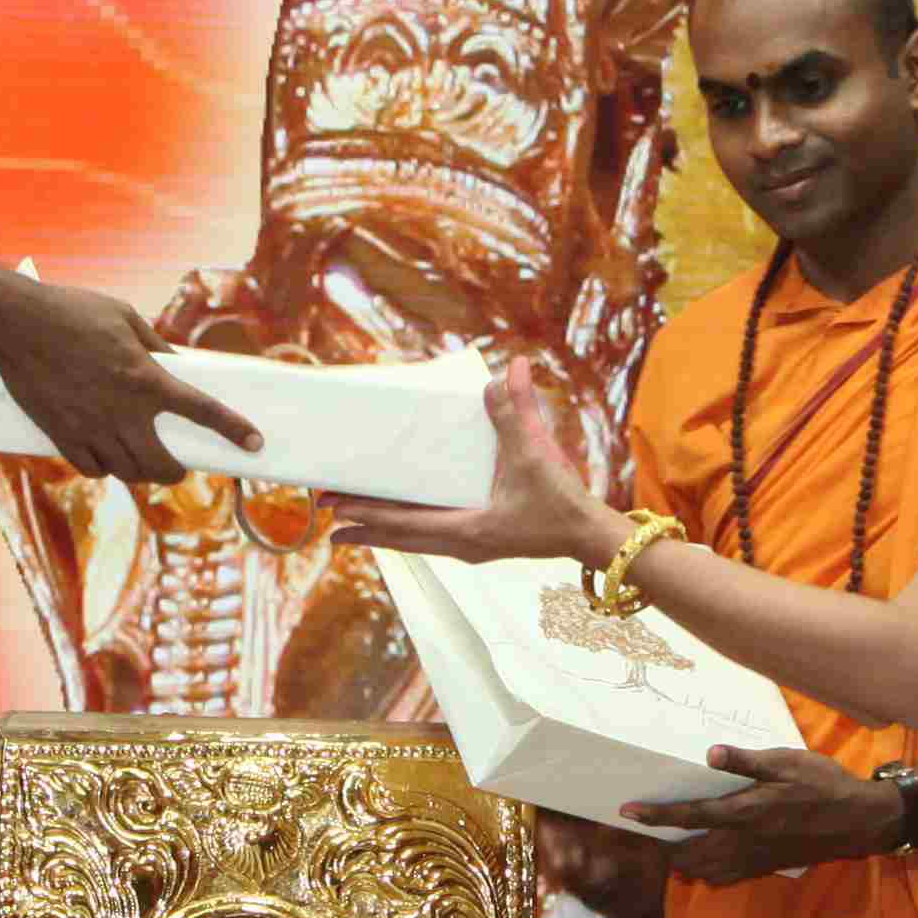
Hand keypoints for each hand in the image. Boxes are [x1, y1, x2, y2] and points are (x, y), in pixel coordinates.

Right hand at [0, 278, 256, 487]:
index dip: (234, 429)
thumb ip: (154, 346)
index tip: (254, 444)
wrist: (16, 325)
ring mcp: (92, 428)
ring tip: (144, 463)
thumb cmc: (71, 311)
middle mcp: (124, 411)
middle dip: (177, 472)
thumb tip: (173, 364)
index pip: (203, 411)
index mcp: (146, 378)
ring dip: (141, 473)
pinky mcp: (62, 436)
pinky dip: (104, 469)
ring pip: (127, 472)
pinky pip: (91, 468)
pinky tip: (107, 461)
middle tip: (179, 466)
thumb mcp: (125, 317)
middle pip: (162, 463)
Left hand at [331, 362, 606, 566]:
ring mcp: (471, 547)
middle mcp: (462, 545)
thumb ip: (518, 412)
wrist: (590, 534)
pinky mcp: (481, 542)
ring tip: (350, 525)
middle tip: (327, 515)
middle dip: (363, 527)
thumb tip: (508, 371)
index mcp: (467, 530)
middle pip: (400, 539)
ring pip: (414, 542)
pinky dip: (408, 531)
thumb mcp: (536, 454)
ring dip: (382, 532)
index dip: (367, 515)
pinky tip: (401, 521)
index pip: (404, 523)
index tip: (334, 509)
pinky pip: (431, 539)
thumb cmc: (562, 502)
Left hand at [627, 744, 907, 886]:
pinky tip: (705, 858)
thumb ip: (746, 761)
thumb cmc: (823, 785)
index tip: (627, 812)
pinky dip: (707, 871)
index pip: (689, 816)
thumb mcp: (787, 762)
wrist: (859, 821)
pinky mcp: (765, 867)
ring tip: (669, 843)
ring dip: (682, 860)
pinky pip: (724, 878)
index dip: (655, 815)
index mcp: (744, 812)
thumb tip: (709, 754)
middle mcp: (743, 842)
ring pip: (704, 871)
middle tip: (643, 833)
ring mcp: (754, 859)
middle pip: (687, 854)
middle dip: (661, 847)